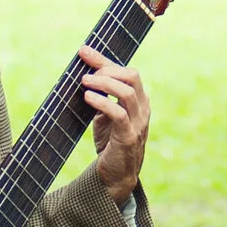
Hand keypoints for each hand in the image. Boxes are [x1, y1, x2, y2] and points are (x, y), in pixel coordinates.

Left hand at [83, 52, 149, 201]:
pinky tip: (88, 98)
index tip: (84, 51)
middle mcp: (143, 108)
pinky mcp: (129, 137)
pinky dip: (103, 103)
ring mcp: (138, 122)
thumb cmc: (111, 142)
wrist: (116, 175)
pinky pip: (119, 114)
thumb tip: (85, 74)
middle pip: (132, 76)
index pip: (126, 71)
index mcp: (139, 99)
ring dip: (104, 83)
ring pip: (128, 92)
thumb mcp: (105, 115)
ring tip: (85, 82)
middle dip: (107, 69)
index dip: (104, 60)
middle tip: (87, 73)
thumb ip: (102, 96)